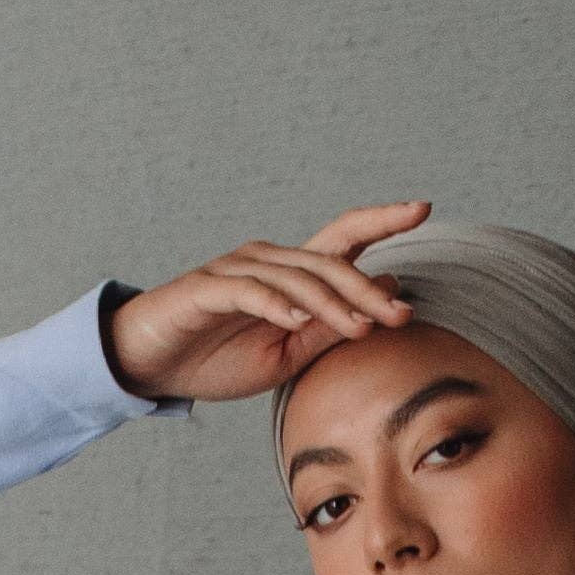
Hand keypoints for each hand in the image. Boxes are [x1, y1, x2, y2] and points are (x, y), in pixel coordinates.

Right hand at [106, 203, 432, 408]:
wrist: (151, 364)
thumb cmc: (217, 358)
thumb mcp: (286, 356)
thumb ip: (330, 329)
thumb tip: (386, 292)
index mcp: (292, 274)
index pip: (344, 239)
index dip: (383, 219)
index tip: (424, 209)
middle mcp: (269, 260)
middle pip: (330, 263)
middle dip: (368, 291)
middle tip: (401, 315)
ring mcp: (237, 270)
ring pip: (296, 278)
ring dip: (332, 304)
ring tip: (362, 328)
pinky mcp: (207, 288)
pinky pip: (248, 291)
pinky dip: (275, 304)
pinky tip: (296, 321)